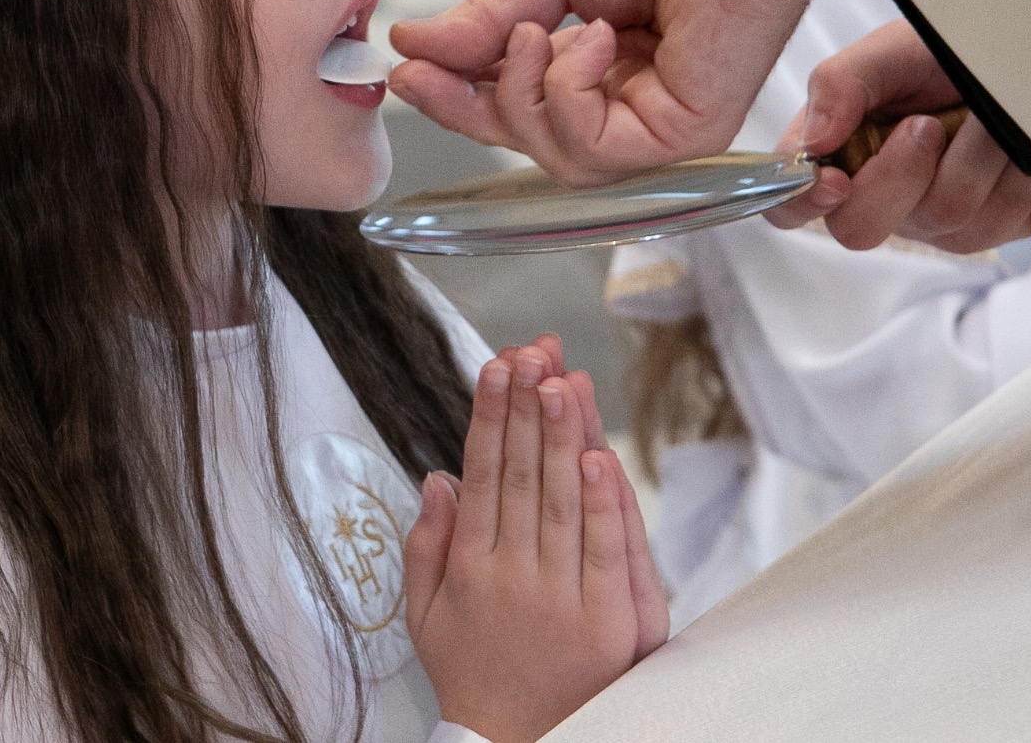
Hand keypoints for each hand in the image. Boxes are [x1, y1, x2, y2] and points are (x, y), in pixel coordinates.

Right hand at [390, 0, 863, 184]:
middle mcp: (637, 105)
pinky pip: (596, 151)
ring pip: (558, 160)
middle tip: (427, 68)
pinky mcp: (689, 133)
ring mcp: (665, 126)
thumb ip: (487, 19)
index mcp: (607, 70)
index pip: (523, 112)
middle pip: (531, 147)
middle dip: (469, 109)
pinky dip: (569, 96)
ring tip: (543, 29)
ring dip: (523, 94)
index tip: (404, 70)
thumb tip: (411, 46)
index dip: (459, 101)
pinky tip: (590, 39)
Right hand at [405, 347, 667, 742]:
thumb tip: (438, 477)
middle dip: (527, 406)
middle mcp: (511, 576)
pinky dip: (605, 504)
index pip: (482, 474)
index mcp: (469, 568)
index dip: (490, 416)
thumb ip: (427, 544)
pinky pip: (606, 552)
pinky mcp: (605, 624)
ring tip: (561, 380)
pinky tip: (598, 457)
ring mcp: (560, 599)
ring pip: (562, 501)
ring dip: (563, 436)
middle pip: (522, 475)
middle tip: (531, 351)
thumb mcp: (424, 616)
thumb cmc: (474, 679)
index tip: (495, 366)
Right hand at [765, 21, 1030, 251]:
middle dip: (900, 173)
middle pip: (860, 229)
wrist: (1019, 56)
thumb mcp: (887, 52)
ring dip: (975, 154)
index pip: (786, 205)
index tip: (836, 180)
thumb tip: (814, 142)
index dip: (801, 203)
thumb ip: (838, 84)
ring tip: (985, 113)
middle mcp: (878, 198)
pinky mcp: (998, 227)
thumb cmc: (941, 50)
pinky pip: (1006, 221)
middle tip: (927, 123)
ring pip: (946, 219)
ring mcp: (936, 221)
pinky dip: (1018, 170)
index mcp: (835, 156)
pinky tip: (1017, 139)